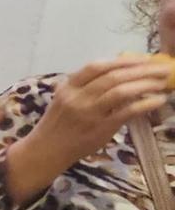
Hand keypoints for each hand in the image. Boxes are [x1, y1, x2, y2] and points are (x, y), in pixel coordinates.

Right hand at [28, 57, 171, 161]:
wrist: (47, 150)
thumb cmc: (58, 124)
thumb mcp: (65, 100)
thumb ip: (86, 87)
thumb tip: (121, 75)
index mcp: (68, 87)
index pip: (97, 66)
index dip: (123, 60)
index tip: (144, 58)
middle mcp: (77, 97)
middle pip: (113, 77)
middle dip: (142, 70)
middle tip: (163, 68)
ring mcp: (88, 113)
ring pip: (121, 91)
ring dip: (146, 84)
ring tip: (163, 82)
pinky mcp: (100, 129)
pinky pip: (127, 112)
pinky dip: (145, 104)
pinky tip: (158, 100)